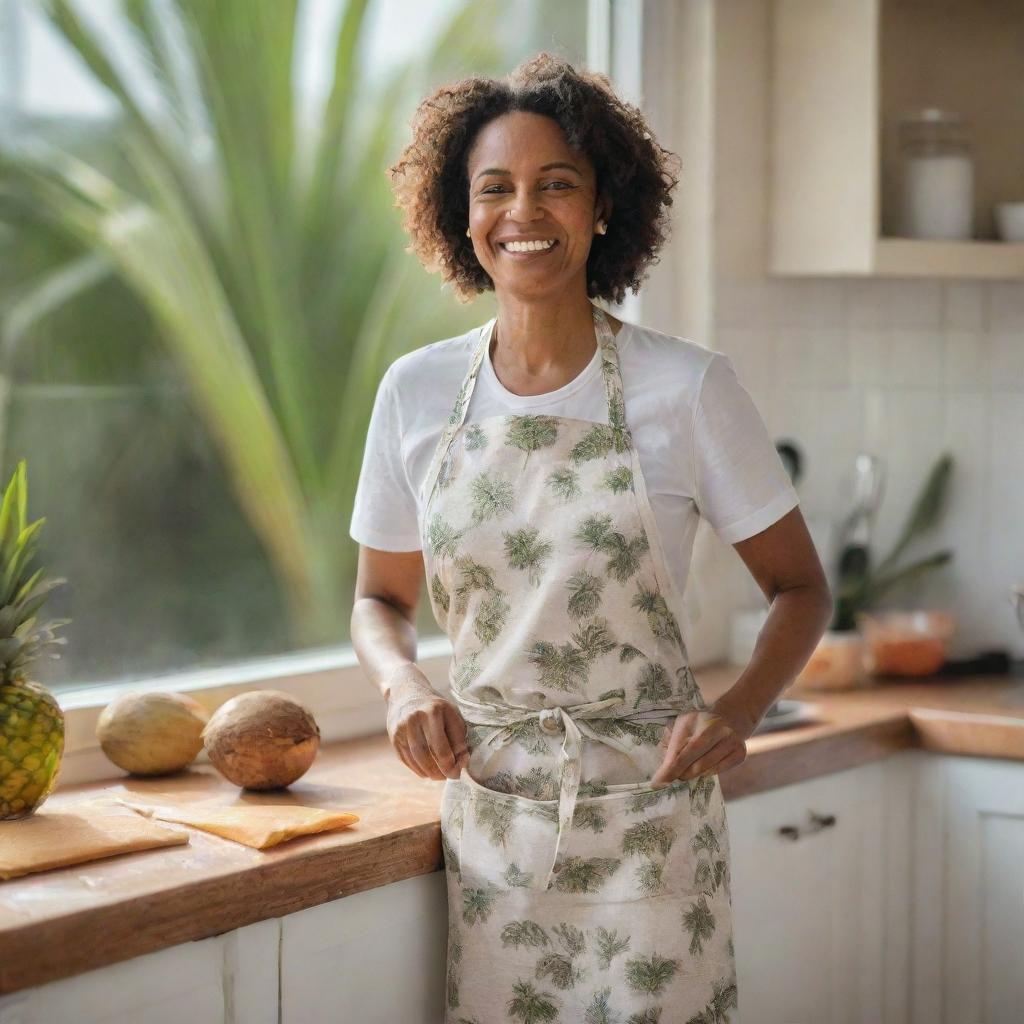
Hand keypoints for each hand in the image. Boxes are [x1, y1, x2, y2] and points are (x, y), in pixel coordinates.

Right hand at [385, 667, 469, 781]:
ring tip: (439, 776)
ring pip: (415, 759)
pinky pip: (406, 759)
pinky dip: (418, 769)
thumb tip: (462, 761)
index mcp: (433, 711)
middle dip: (440, 771)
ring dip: (429, 773)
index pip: (442, 748)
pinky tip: (427, 771)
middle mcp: (415, 718)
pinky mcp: (394, 736)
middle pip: (427, 755)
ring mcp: (401, 728)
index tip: (458, 772)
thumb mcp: (451, 714)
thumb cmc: (435, 707)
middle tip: (449, 776)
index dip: (451, 765)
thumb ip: (459, 737)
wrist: (406, 692)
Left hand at [649, 701, 756, 786]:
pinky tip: (703, 767)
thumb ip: (671, 743)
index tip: (657, 783)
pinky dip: (707, 772)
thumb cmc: (701, 724)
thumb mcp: (683, 725)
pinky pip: (718, 770)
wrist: (733, 715)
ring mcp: (730, 740)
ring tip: (686, 771)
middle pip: (692, 760)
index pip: (678, 749)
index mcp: (694, 719)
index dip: (668, 768)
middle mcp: (714, 728)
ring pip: (705, 768)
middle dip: (678, 773)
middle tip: (668, 780)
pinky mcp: (740, 752)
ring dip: (691, 774)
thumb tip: (664, 768)